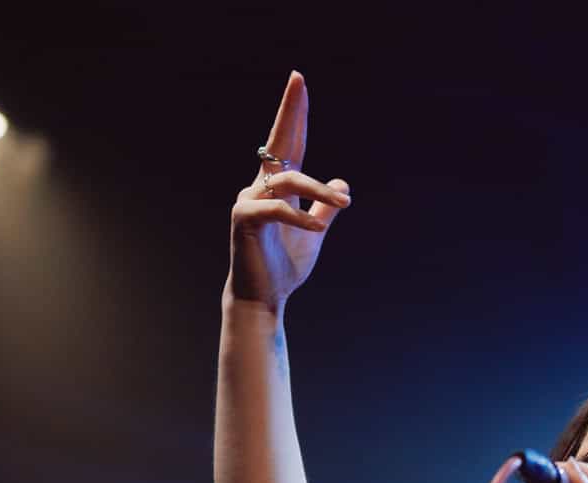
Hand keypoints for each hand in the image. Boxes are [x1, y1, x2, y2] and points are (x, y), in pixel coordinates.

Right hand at [227, 72, 352, 308]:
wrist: (263, 297)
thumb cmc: (285, 266)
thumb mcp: (315, 232)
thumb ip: (325, 208)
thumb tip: (342, 184)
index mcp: (276, 188)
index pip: (289, 145)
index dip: (296, 116)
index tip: (300, 83)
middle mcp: (259, 188)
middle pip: (277, 143)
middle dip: (290, 112)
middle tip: (299, 80)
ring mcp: (248, 202)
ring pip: (288, 181)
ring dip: (319, 191)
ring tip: (344, 204)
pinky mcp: (243, 220)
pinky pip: (276, 209)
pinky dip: (299, 216)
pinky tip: (316, 228)